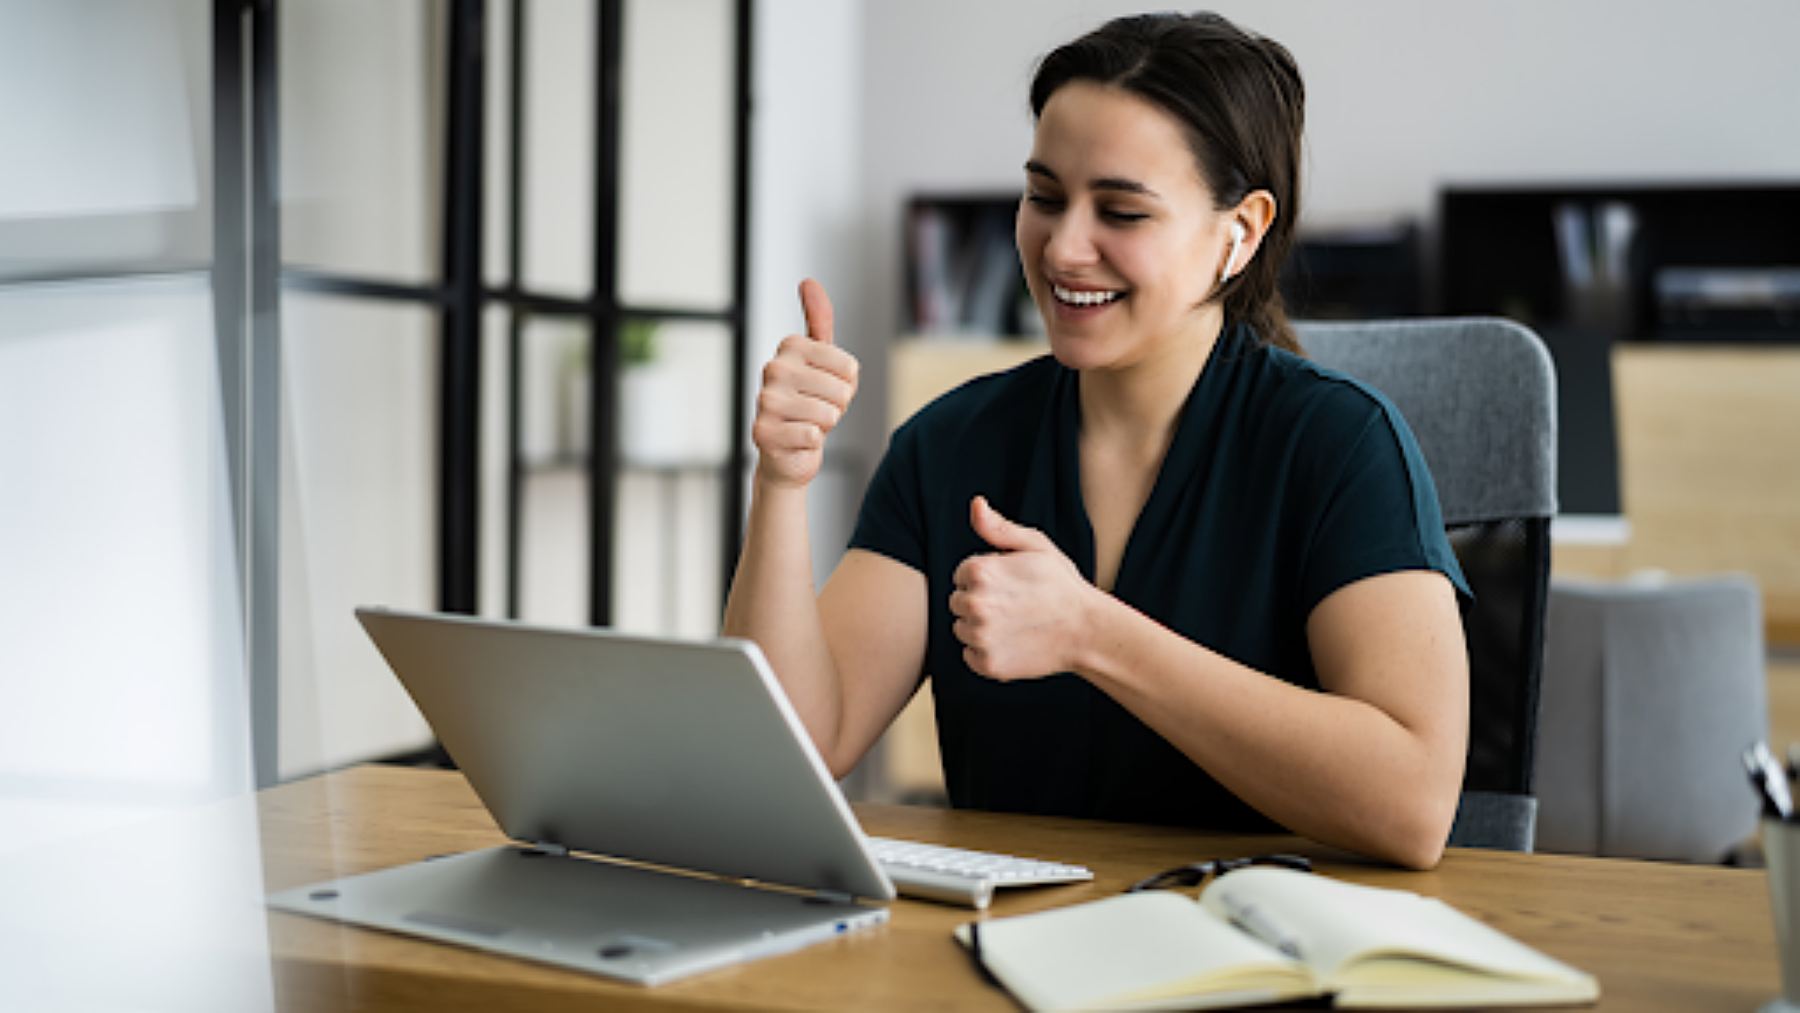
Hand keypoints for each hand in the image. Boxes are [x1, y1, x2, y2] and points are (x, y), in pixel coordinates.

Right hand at [752, 278, 859, 488]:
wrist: (787, 451)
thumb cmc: (808, 402)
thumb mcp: (822, 360)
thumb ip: (819, 320)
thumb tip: (807, 281)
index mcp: (790, 347)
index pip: (850, 366)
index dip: (847, 385)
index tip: (826, 388)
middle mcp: (773, 368)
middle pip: (841, 391)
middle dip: (837, 407)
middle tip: (817, 410)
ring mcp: (765, 400)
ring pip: (828, 414)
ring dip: (825, 425)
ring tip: (807, 423)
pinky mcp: (763, 432)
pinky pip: (812, 436)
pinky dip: (811, 443)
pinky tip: (797, 439)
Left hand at [950, 496, 1096, 679]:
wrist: (1087, 630)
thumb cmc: (1062, 585)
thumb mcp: (1035, 546)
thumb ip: (998, 528)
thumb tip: (975, 505)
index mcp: (980, 572)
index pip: (961, 575)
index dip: (986, 578)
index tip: (1010, 584)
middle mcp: (975, 605)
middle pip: (957, 603)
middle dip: (980, 601)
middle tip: (1014, 605)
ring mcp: (980, 637)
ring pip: (963, 630)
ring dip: (981, 628)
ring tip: (1015, 624)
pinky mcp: (987, 664)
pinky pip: (971, 656)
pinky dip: (986, 652)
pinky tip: (1013, 643)